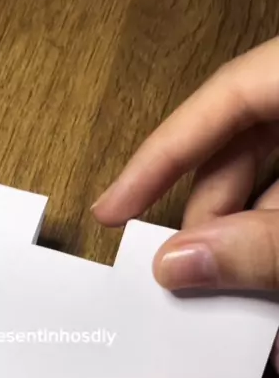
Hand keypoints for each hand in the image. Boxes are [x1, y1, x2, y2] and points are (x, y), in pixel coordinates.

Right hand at [92, 37, 278, 297]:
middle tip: (183, 265)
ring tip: (231, 282)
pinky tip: (266, 272)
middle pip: (242, 142)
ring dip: (243, 227)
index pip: (224, 95)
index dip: (163, 154)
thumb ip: (264, 244)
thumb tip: (179, 264)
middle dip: (208, 208)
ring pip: (271, 171)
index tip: (115, 208)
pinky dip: (273, 228)